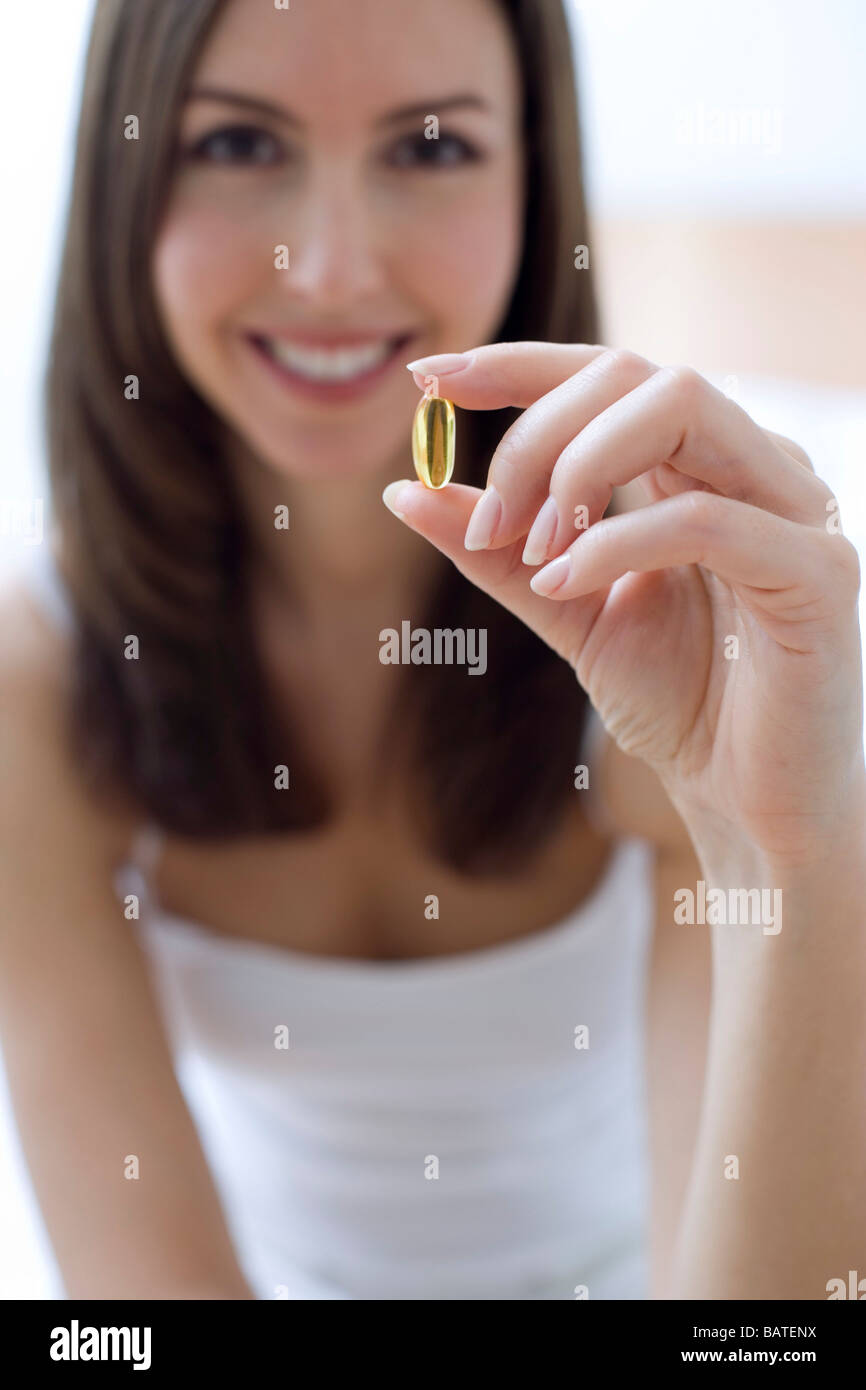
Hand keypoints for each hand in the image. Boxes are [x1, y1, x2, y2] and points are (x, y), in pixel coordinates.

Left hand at [383, 343, 865, 865]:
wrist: (746, 798)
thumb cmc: (677, 699)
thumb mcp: (566, 609)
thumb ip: (496, 552)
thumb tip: (403, 489)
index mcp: (700, 464)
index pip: (610, 374)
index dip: (519, 364)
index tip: (430, 380)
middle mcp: (754, 464)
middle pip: (635, 374)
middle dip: (535, 434)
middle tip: (486, 521)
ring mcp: (795, 509)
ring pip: (681, 407)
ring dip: (575, 468)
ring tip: (528, 548)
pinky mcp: (817, 573)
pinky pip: (707, 520)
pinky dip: (618, 542)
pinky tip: (563, 582)